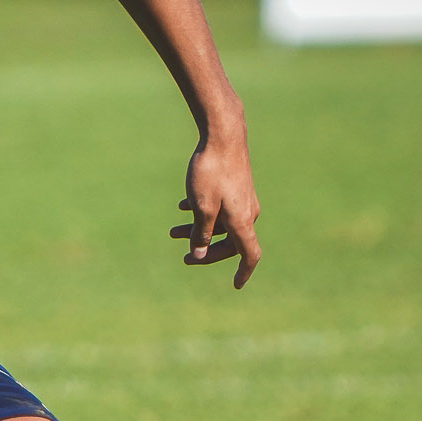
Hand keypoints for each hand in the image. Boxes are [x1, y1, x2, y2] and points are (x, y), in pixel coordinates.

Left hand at [170, 140, 261, 287]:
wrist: (223, 135)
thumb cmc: (211, 172)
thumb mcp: (202, 208)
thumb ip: (201, 233)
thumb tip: (200, 254)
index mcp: (243, 222)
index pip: (249, 255)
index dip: (244, 272)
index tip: (235, 285)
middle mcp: (248, 212)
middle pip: (231, 242)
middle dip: (207, 251)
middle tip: (185, 257)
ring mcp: (243, 198)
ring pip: (222, 223)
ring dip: (199, 230)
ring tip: (172, 232)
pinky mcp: (236, 186)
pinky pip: (221, 207)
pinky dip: (203, 211)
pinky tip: (182, 206)